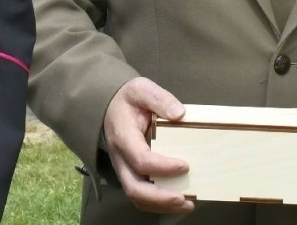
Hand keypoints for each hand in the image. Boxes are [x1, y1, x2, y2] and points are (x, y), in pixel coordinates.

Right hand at [101, 78, 190, 214]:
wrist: (109, 106)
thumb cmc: (127, 99)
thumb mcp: (141, 89)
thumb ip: (159, 98)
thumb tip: (180, 113)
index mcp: (123, 137)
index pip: (141, 159)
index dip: (163, 167)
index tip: (186, 165)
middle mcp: (121, 158)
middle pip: (134, 188)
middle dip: (160, 198)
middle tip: (184, 198)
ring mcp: (124, 169)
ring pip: (137, 197)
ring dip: (161, 206)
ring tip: (187, 204)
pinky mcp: (131, 174)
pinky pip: (141, 196)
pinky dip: (159, 205)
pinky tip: (180, 202)